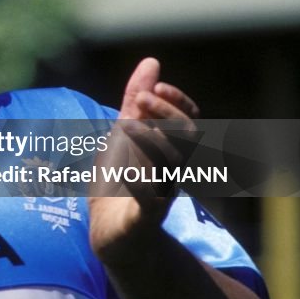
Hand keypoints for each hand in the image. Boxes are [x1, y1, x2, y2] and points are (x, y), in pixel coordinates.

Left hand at [89, 58, 199, 263]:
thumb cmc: (120, 182)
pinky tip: (127, 172)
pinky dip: (141, 186)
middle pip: (187, 139)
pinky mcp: (143, 220)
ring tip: (128, 124)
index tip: (157, 88)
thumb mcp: (123, 136)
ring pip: (173, 168)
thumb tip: (151, 62)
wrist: (111, 236)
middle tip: (142, 99)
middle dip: (167, 114)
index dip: (177, 102)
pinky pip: (151, 203)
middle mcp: (171, 171)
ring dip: (153, 142)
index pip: (188, 121)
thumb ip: (136, 102)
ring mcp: (160, 195)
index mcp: (169, 150)